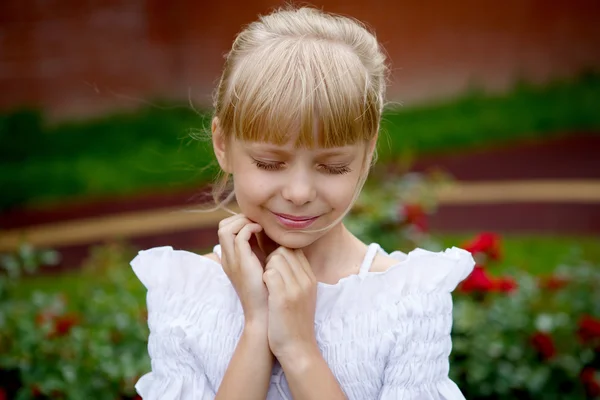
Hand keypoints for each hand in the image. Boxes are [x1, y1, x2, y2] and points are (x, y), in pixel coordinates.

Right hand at [218, 214, 268, 324]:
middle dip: (240, 218)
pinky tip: (262, 231)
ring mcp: (232, 260)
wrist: (265, 315)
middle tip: (258, 221)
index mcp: (232, 260)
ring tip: (260, 225)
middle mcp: (228, 258)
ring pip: (225, 228)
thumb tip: (270, 234)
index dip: (241, 222)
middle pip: (222, 226)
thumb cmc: (268, 293)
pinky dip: (250, 227)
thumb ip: (262, 252)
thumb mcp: (263, 268)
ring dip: (243, 221)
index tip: (259, 223)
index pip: (227, 231)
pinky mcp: (241, 262)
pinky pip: (239, 235)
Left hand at [262, 247, 317, 361]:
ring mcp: (296, 288)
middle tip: (267, 277)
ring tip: (265, 284)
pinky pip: (269, 273)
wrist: (297, 349)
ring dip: (266, 268)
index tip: (272, 268)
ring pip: (276, 258)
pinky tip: (263, 291)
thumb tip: (281, 258)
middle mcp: (306, 280)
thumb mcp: (303, 295)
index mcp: (310, 278)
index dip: (280, 253)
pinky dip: (262, 279)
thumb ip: (296, 276)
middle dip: (271, 258)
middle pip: (285, 250)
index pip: (295, 249)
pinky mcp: (283, 297)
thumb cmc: (294, 322)